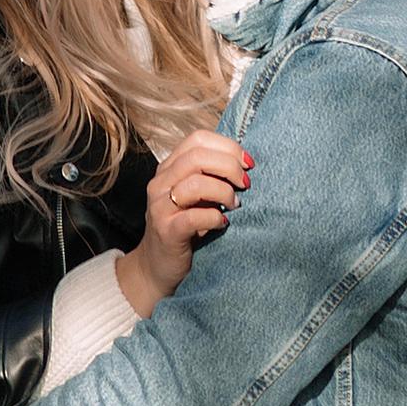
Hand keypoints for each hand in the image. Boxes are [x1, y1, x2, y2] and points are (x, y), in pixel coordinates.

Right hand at [116, 128, 249, 316]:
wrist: (158, 266)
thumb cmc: (186, 227)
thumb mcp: (198, 196)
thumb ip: (212, 177)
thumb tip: (246, 164)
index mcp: (169, 168)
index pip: (198, 139)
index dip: (227, 146)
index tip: (248, 163)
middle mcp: (160, 183)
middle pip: (198, 156)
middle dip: (230, 167)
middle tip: (246, 183)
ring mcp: (160, 207)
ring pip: (196, 184)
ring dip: (224, 192)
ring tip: (234, 205)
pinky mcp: (167, 231)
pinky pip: (195, 216)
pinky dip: (216, 218)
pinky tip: (223, 223)